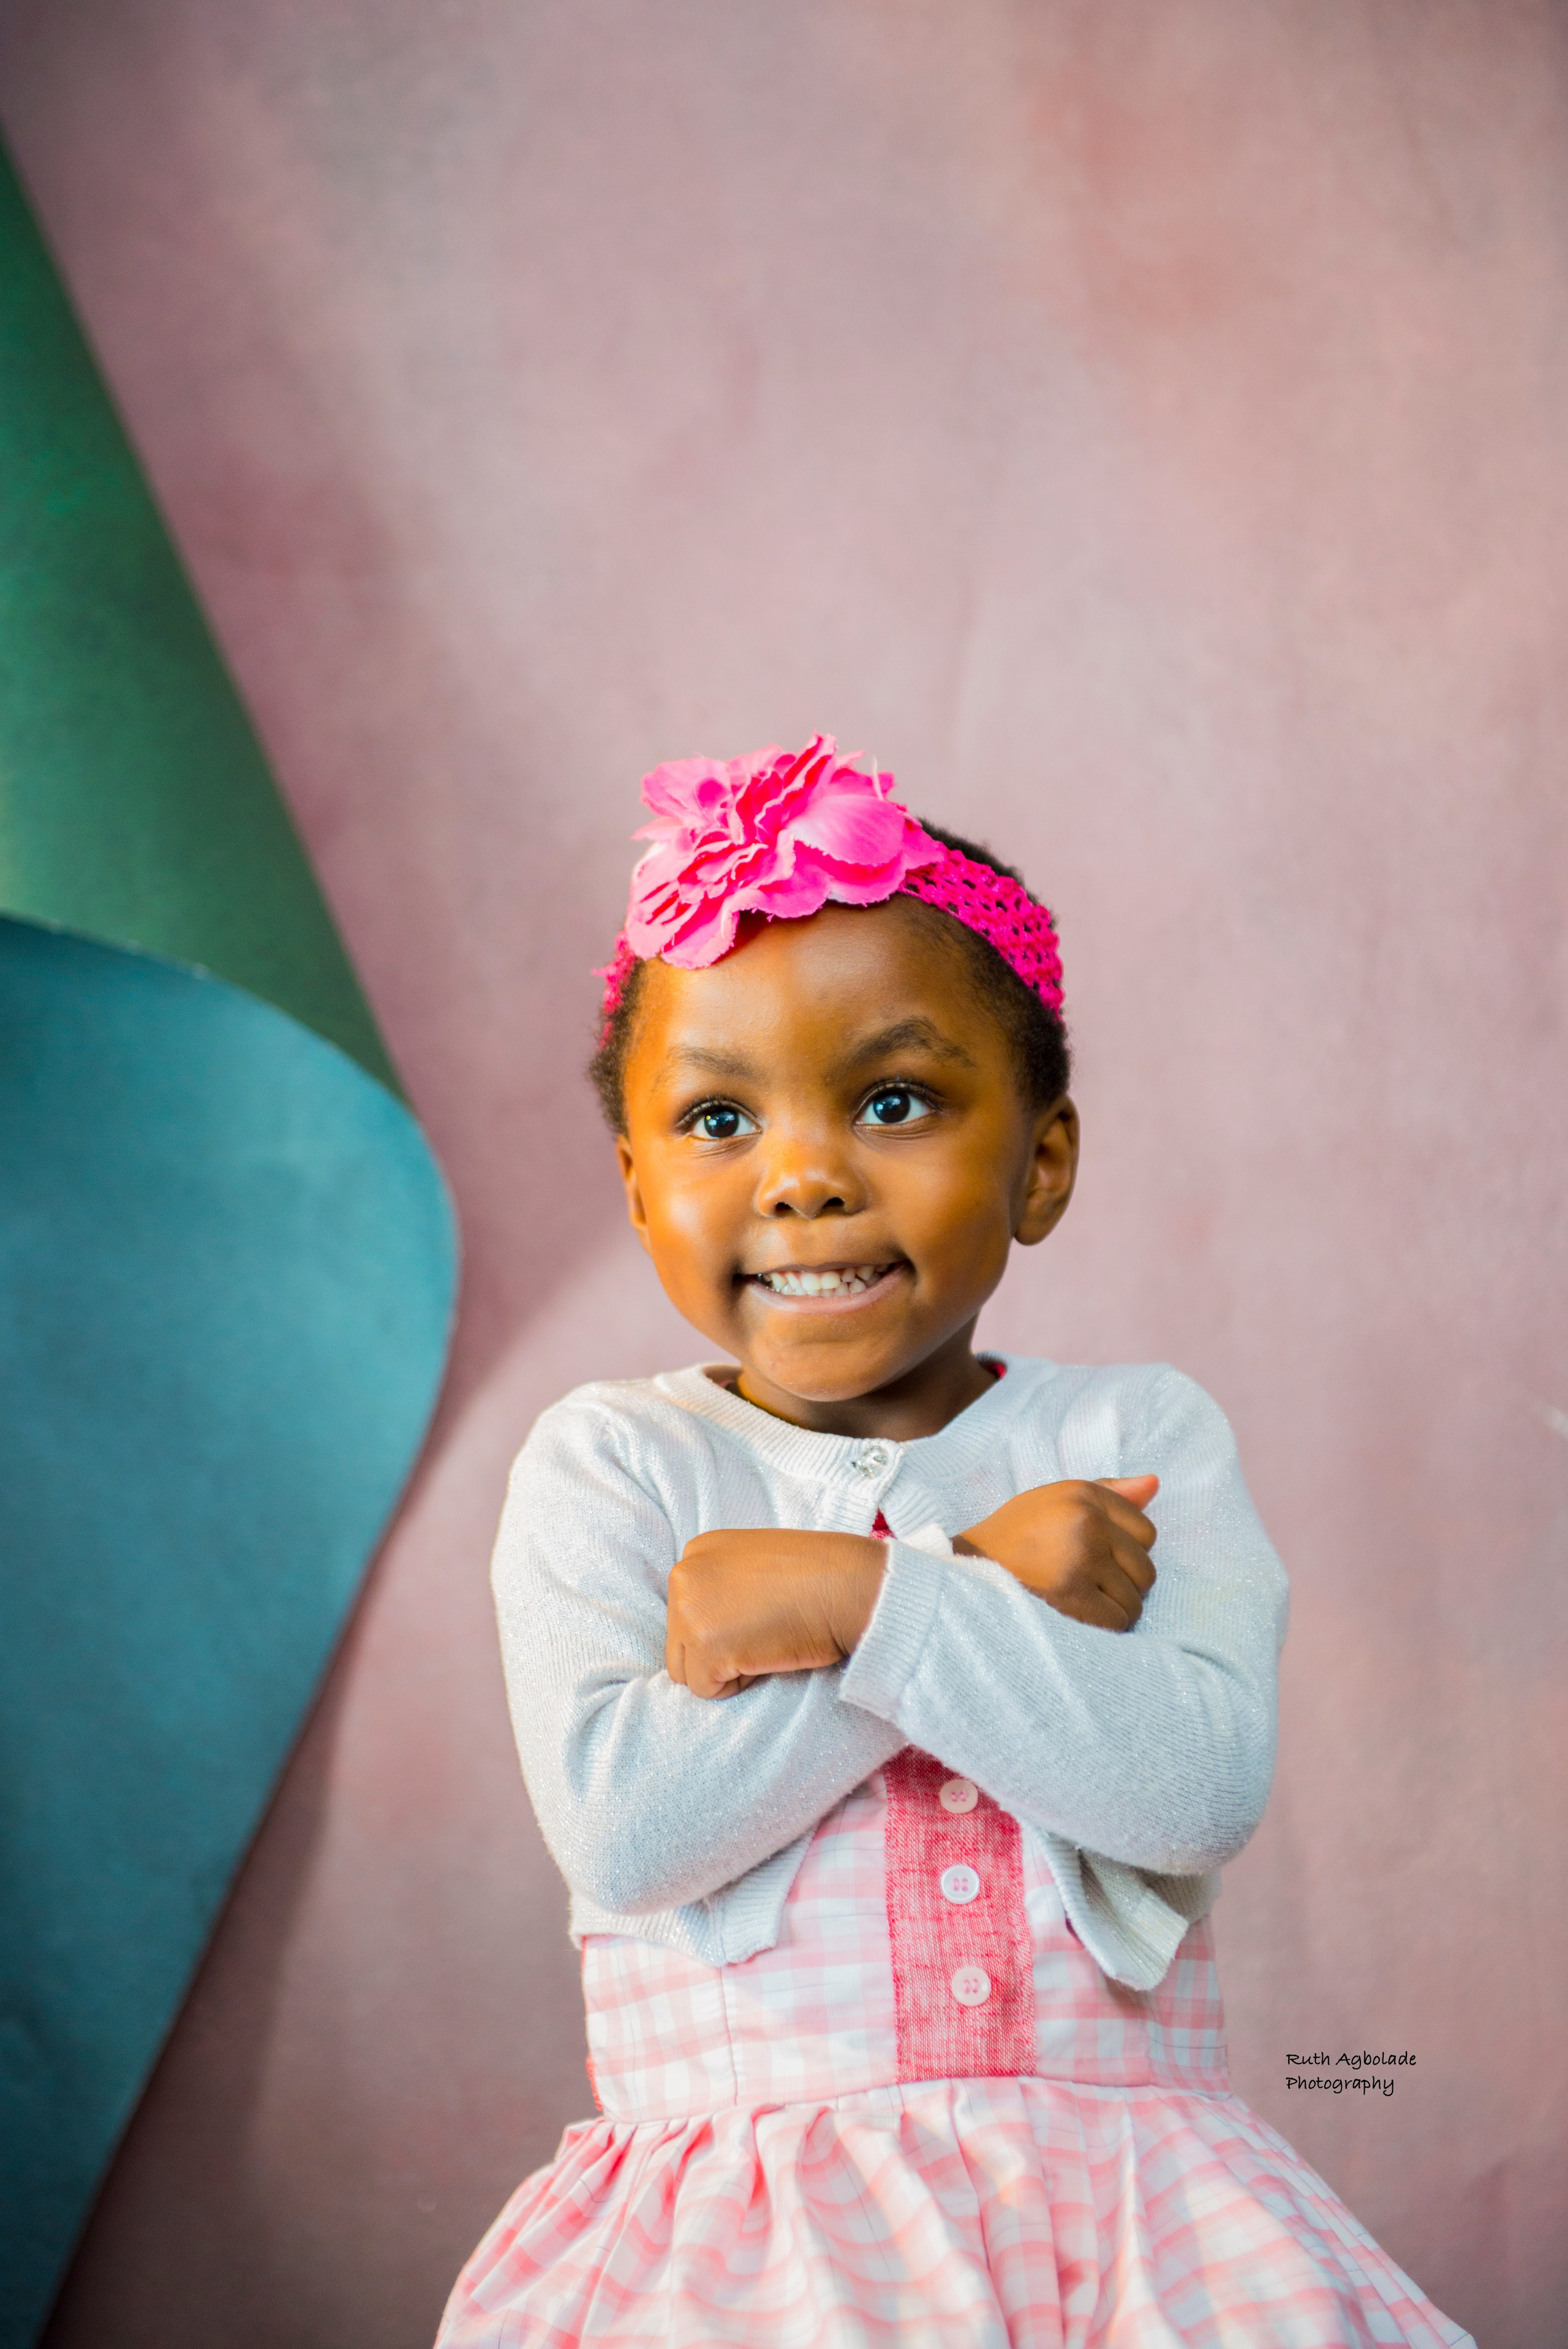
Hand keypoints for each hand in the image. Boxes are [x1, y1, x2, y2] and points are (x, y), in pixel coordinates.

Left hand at [666, 1529, 885, 1699]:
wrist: (846, 1585)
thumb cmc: (818, 1575)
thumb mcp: (755, 1563)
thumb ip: (724, 1584)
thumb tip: (713, 1623)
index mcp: (697, 1551)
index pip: (685, 1611)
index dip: (722, 1627)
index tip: (758, 1618)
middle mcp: (684, 1576)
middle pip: (679, 1642)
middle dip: (717, 1652)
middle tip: (764, 1636)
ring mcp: (689, 1612)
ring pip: (686, 1670)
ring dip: (724, 1671)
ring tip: (765, 1646)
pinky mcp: (704, 1647)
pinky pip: (705, 1690)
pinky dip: (736, 1686)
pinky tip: (767, 1657)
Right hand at [954, 1475, 1158, 1630]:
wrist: (966, 1570)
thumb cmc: (1014, 1537)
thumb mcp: (1055, 1500)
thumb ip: (1107, 1493)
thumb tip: (1156, 1484)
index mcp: (1083, 1494)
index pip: (1146, 1530)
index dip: (1125, 1552)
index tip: (1097, 1559)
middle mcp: (1086, 1520)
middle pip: (1145, 1568)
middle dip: (1123, 1584)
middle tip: (1087, 1585)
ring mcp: (1080, 1557)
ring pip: (1134, 1599)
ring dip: (1113, 1609)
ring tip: (1080, 1601)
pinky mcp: (1072, 1593)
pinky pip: (1118, 1621)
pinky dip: (1103, 1628)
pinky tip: (1077, 1618)